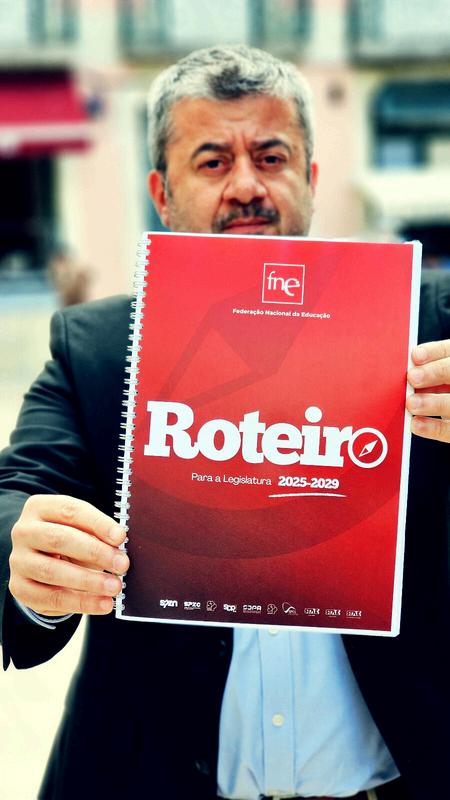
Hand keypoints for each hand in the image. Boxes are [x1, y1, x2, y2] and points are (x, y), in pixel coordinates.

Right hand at [9, 495, 128, 615]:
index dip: (98, 524)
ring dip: (88, 581)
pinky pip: (50, 598)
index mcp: (40, 508)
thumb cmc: (69, 540)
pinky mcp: (20, 588)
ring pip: (52, 571)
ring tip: (114, 587)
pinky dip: (80, 602)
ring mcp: (18, 560)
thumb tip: (118, 541)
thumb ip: (97, 532)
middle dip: (95, 552)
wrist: (42, 563)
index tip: (121, 537)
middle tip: (121, 564)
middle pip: (59, 539)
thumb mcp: (82, 529)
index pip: (70, 511)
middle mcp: (24, 532)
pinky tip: (102, 604)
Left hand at [407, 340, 449, 442]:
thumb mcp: (432, 376)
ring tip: (411, 403)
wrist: (446, 410)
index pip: (449, 351)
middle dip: (435, 373)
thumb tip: (404, 370)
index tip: (415, 356)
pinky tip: (416, 423)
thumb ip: (424, 370)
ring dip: (434, 402)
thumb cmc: (434, 388)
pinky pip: (449, 430)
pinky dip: (433, 428)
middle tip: (413, 377)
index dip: (434, 352)